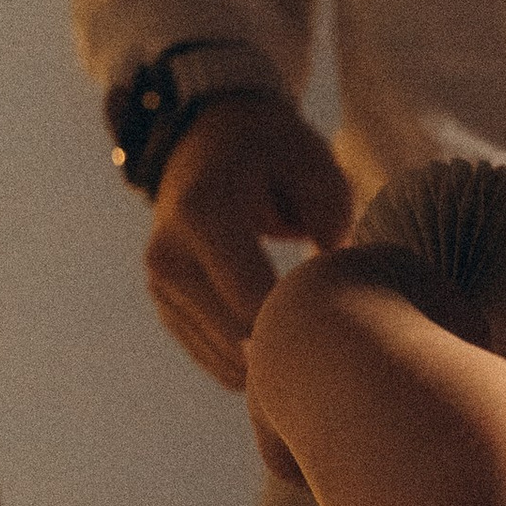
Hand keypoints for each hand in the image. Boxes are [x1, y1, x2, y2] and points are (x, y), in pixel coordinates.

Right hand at [145, 95, 351, 392]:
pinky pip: (221, 363)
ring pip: (231, 363)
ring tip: (317, 330)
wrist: (206, 142)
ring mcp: (160, 289)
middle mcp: (168, 257)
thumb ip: (332, 219)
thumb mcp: (314, 162)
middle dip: (294, 347)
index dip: (306, 319)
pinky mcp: (167, 310)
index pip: (254, 300)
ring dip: (276, 360)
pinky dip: (257, 362)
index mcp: (202, 215)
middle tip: (341, 334)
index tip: (345, 311)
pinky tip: (288, 335)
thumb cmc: (272, 152)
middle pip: (241, 342)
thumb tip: (326, 285)